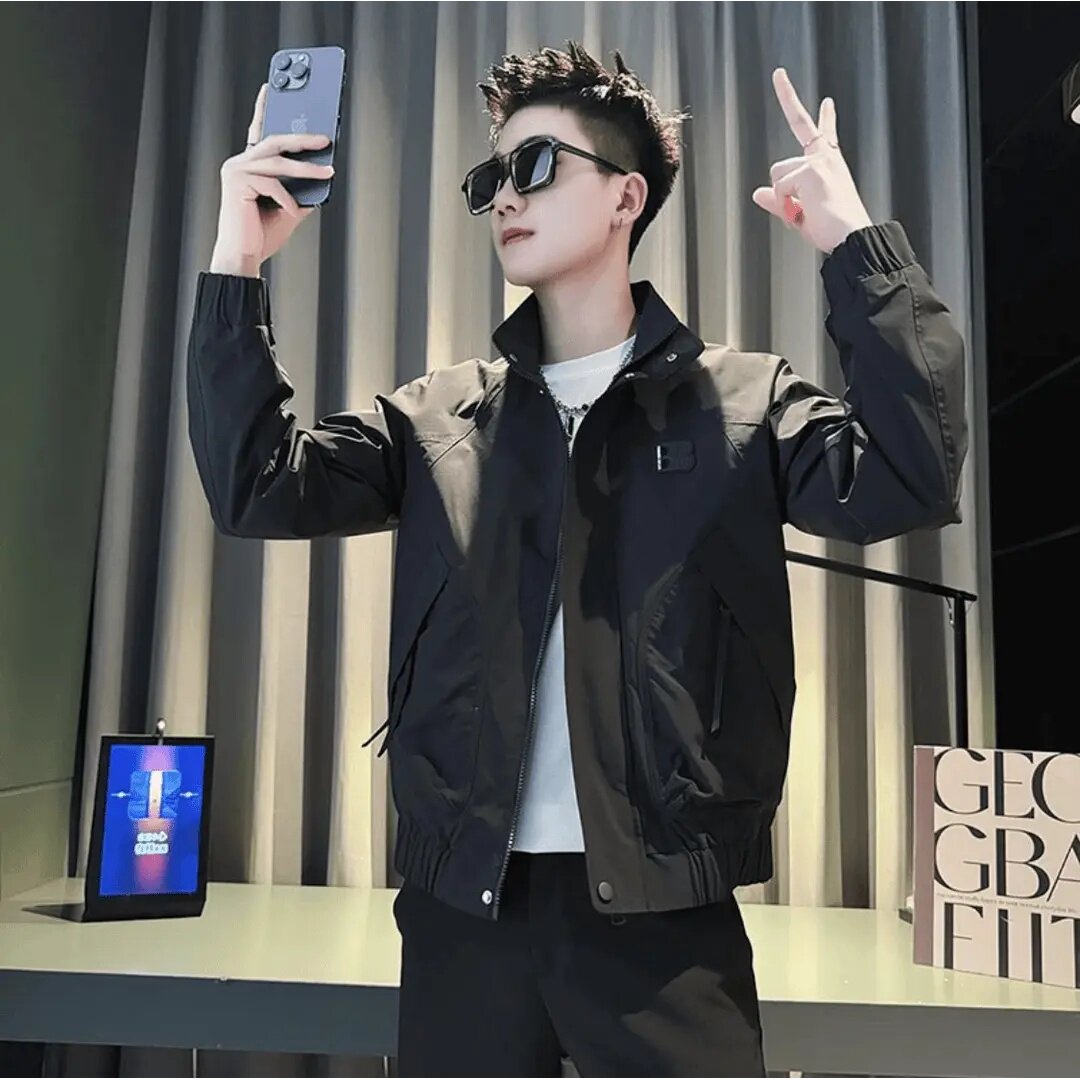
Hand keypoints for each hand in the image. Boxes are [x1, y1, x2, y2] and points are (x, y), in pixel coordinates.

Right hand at [209, 83, 334, 274]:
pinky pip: (273, 185)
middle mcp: (239, 164)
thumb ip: (302, 191)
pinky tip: (291, 214)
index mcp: (249, 166)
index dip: (263, 108)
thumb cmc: (261, 234)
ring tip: (328, 171)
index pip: (258, 132)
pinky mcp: (237, 183)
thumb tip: (322, 177)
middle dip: (301, 138)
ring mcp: (236, 171)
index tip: (270, 88)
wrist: (243, 257)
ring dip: (307, 168)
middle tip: (325, 138)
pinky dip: (287, 200)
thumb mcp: (290, 209)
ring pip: (278, 162)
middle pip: (274, 142)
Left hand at [751, 68, 873, 254]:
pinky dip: (786, 207)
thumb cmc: (834, 229)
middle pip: (790, 143)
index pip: (824, 134)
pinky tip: (805, 213)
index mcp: (828, 164)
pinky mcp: (811, 170)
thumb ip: (779, 201)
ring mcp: (819, 160)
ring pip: (777, 174)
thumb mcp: (801, 214)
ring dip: (783, 199)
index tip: (826, 101)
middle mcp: (825, 157)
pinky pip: (780, 189)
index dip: (824, 115)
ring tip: (806, 213)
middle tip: (779, 73)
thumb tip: (757, 193)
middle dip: (787, 105)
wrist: (852, 238)